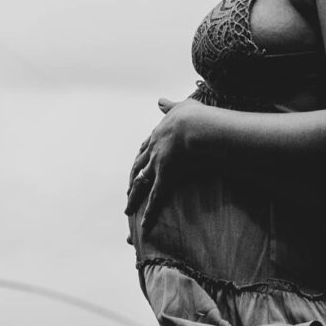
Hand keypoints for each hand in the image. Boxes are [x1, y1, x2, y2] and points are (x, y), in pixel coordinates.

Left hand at [126, 97, 206, 224]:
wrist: (197, 125)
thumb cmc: (195, 115)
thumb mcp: (181, 106)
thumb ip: (170, 106)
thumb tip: (160, 100)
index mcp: (158, 134)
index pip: (146, 147)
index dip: (142, 156)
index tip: (138, 162)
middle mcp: (153, 149)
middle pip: (138, 166)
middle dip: (133, 178)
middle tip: (128, 189)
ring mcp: (157, 164)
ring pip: (141, 183)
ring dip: (133, 198)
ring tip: (127, 210)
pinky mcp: (165, 176)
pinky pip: (156, 197)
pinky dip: (150, 212)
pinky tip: (144, 224)